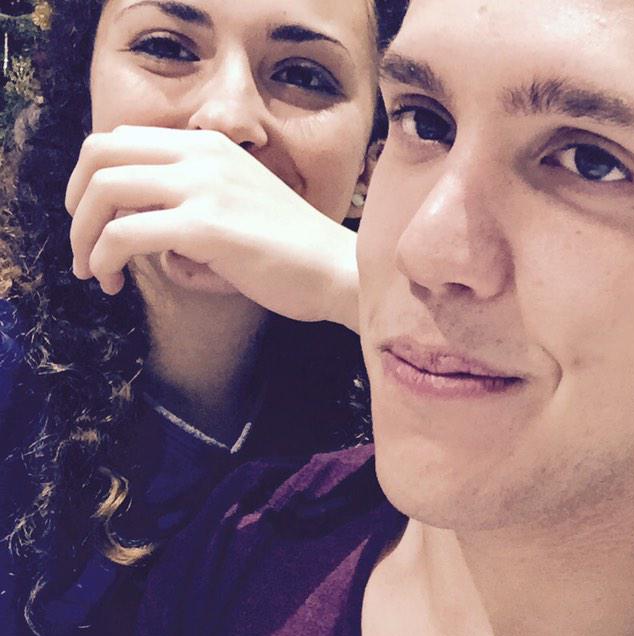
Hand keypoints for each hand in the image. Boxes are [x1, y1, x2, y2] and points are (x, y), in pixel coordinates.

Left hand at [65, 125, 359, 330]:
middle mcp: (203, 154)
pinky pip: (126, 235)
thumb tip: (138, 224)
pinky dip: (105, 258)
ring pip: (104, 191)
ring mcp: (205, 186)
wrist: (338, 271)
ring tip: (94, 270)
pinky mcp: (207, 226)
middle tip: (83, 245)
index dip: (91, 180)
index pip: (120, 140)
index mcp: (210, 146)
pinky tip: (114, 280)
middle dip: (76, 204)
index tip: (96, 221)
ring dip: (83, 236)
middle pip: (100, 155)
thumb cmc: (290, 252)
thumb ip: (188, 200)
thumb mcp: (236, 205)